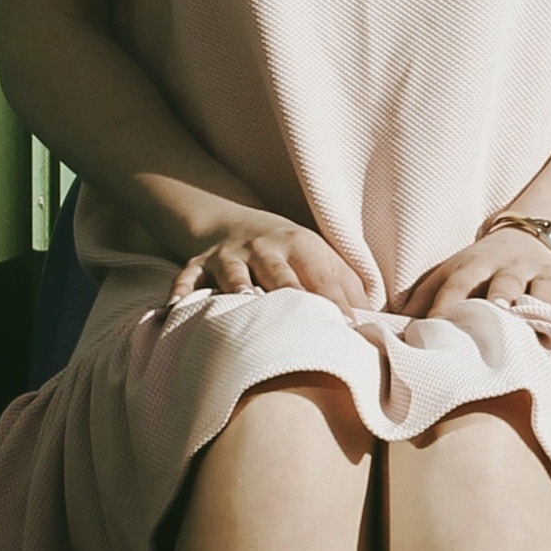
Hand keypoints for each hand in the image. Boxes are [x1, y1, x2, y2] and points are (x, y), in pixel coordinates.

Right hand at [165, 201, 375, 305]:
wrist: (232, 223)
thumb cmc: (287, 252)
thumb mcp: (321, 258)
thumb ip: (348, 287)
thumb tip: (375, 321)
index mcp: (300, 246)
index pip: (322, 276)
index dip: (335, 302)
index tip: (347, 327)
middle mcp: (264, 249)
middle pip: (279, 273)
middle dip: (289, 294)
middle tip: (300, 323)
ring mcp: (229, 257)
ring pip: (234, 274)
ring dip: (237, 287)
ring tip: (244, 303)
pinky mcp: (199, 265)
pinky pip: (188, 279)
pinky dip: (181, 293)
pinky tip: (176, 311)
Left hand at [397, 223, 550, 330]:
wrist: (532, 235)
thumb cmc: (479, 270)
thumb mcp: (446, 275)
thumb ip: (417, 302)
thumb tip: (378, 332)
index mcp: (473, 265)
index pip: (456, 285)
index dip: (445, 307)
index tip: (434, 333)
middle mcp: (509, 268)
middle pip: (503, 284)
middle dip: (499, 301)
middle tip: (494, 322)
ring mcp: (544, 274)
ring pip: (545, 288)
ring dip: (544, 306)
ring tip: (546, 333)